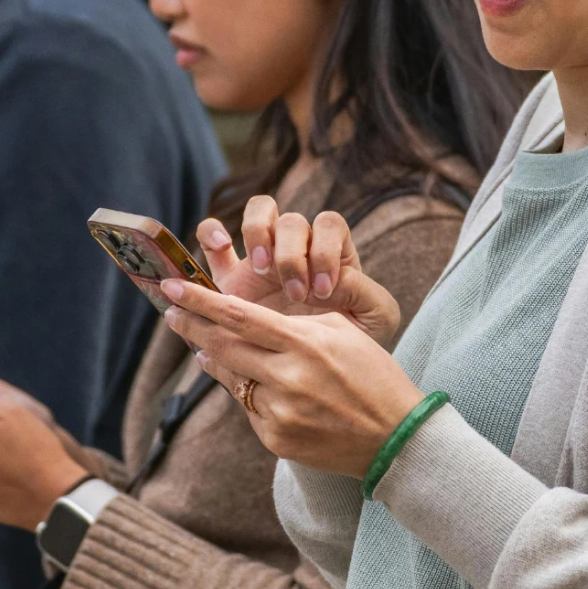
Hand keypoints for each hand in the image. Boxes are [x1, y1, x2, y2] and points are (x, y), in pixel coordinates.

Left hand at [160, 277, 424, 478]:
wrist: (396, 438)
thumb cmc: (372, 375)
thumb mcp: (339, 333)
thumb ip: (290, 324)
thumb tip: (239, 322)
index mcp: (305, 343)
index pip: (238, 316)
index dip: (200, 301)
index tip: (171, 288)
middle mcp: (287, 377)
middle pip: (223, 346)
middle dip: (192, 326)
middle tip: (172, 312)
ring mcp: (279, 412)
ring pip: (231, 378)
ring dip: (213, 358)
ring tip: (203, 345)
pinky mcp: (276, 439)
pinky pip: (249, 408)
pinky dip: (247, 391)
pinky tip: (252, 383)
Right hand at [195, 196, 400, 342]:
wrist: (317, 375)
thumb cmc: (353, 343)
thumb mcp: (376, 318)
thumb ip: (365, 292)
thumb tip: (333, 280)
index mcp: (333, 254)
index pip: (328, 225)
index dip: (325, 250)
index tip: (324, 291)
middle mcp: (296, 250)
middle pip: (291, 220)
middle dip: (292, 255)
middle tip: (295, 293)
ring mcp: (261, 260)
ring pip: (258, 213)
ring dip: (259, 233)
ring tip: (262, 271)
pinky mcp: (230, 279)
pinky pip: (212, 238)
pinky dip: (212, 232)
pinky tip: (222, 244)